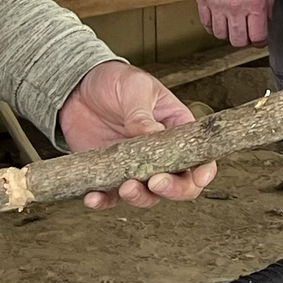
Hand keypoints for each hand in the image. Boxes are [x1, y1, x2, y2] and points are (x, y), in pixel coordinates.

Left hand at [58, 59, 219, 208]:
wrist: (79, 88)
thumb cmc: (116, 81)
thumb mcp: (134, 88)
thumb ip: (143, 113)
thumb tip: (153, 134)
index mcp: (176, 129)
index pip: (200, 157)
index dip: (204, 171)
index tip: (198, 177)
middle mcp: (160, 154)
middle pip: (179, 184)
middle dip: (172, 190)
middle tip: (156, 182)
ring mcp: (135, 167)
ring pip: (148, 196)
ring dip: (140, 198)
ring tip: (126, 187)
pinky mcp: (110, 174)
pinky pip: (110, 196)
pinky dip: (104, 201)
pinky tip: (93, 197)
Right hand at [195, 0, 272, 48]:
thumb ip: (267, 3)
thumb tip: (266, 21)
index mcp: (255, 3)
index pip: (258, 36)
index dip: (260, 41)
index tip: (259, 39)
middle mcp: (236, 8)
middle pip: (238, 40)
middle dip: (244, 40)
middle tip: (246, 34)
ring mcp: (217, 5)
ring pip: (221, 35)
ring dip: (228, 33)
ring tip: (232, 25)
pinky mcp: (202, 0)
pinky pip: (206, 23)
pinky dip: (212, 26)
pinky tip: (218, 21)